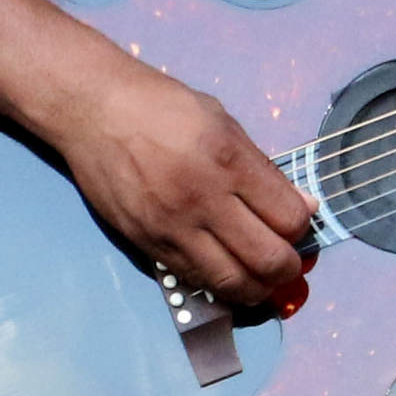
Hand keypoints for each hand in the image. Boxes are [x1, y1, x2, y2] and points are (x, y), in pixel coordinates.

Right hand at [30, 48, 316, 312]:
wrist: (94, 111)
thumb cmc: (162, 107)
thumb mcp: (222, 122)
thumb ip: (261, 168)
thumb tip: (302, 207)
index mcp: (228, 160)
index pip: (288, 218)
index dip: (302, 226)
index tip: (297, 221)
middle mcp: (203, 199)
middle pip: (267, 260)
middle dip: (287, 269)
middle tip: (287, 261)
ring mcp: (173, 227)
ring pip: (232, 283)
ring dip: (257, 288)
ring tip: (261, 276)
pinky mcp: (147, 244)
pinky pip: (195, 278)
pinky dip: (219, 282)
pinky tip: (225, 269)